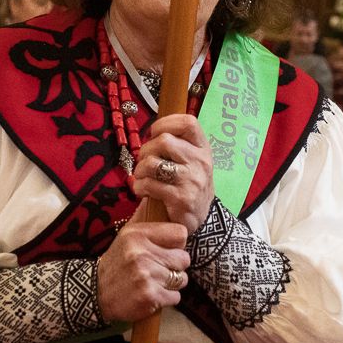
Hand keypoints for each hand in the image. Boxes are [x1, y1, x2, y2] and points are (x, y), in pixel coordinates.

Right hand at [96, 210, 190, 322]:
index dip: (176, 245)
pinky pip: (175, 297)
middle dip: (174, 266)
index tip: (165, 250)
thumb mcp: (126, 235)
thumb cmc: (117, 262)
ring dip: (171, 284)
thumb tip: (155, 196)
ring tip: (153, 282)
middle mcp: (141, 253)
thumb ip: (144, 217)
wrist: (96, 293)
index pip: (180, 234)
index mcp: (138, 234)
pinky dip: (166, 299)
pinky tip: (151, 295)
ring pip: (182, 279)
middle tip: (157, 270)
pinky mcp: (149, 297)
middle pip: (184, 259)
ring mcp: (146, 276)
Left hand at [131, 114, 214, 235]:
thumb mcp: (192, 161)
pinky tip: (142, 190)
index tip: (155, 133)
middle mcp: (200, 161)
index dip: (166, 123)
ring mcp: (191, 180)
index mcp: (202, 148)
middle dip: (146, 150)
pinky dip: (139, 186)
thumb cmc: (189, 184)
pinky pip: (150, 184)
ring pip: (153, 163)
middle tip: (144, 161)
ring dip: (140, 169)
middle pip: (165, 141)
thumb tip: (152, 130)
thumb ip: (178, 144)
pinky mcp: (181, 198)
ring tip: (142, 176)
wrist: (201, 219)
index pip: (188, 122)